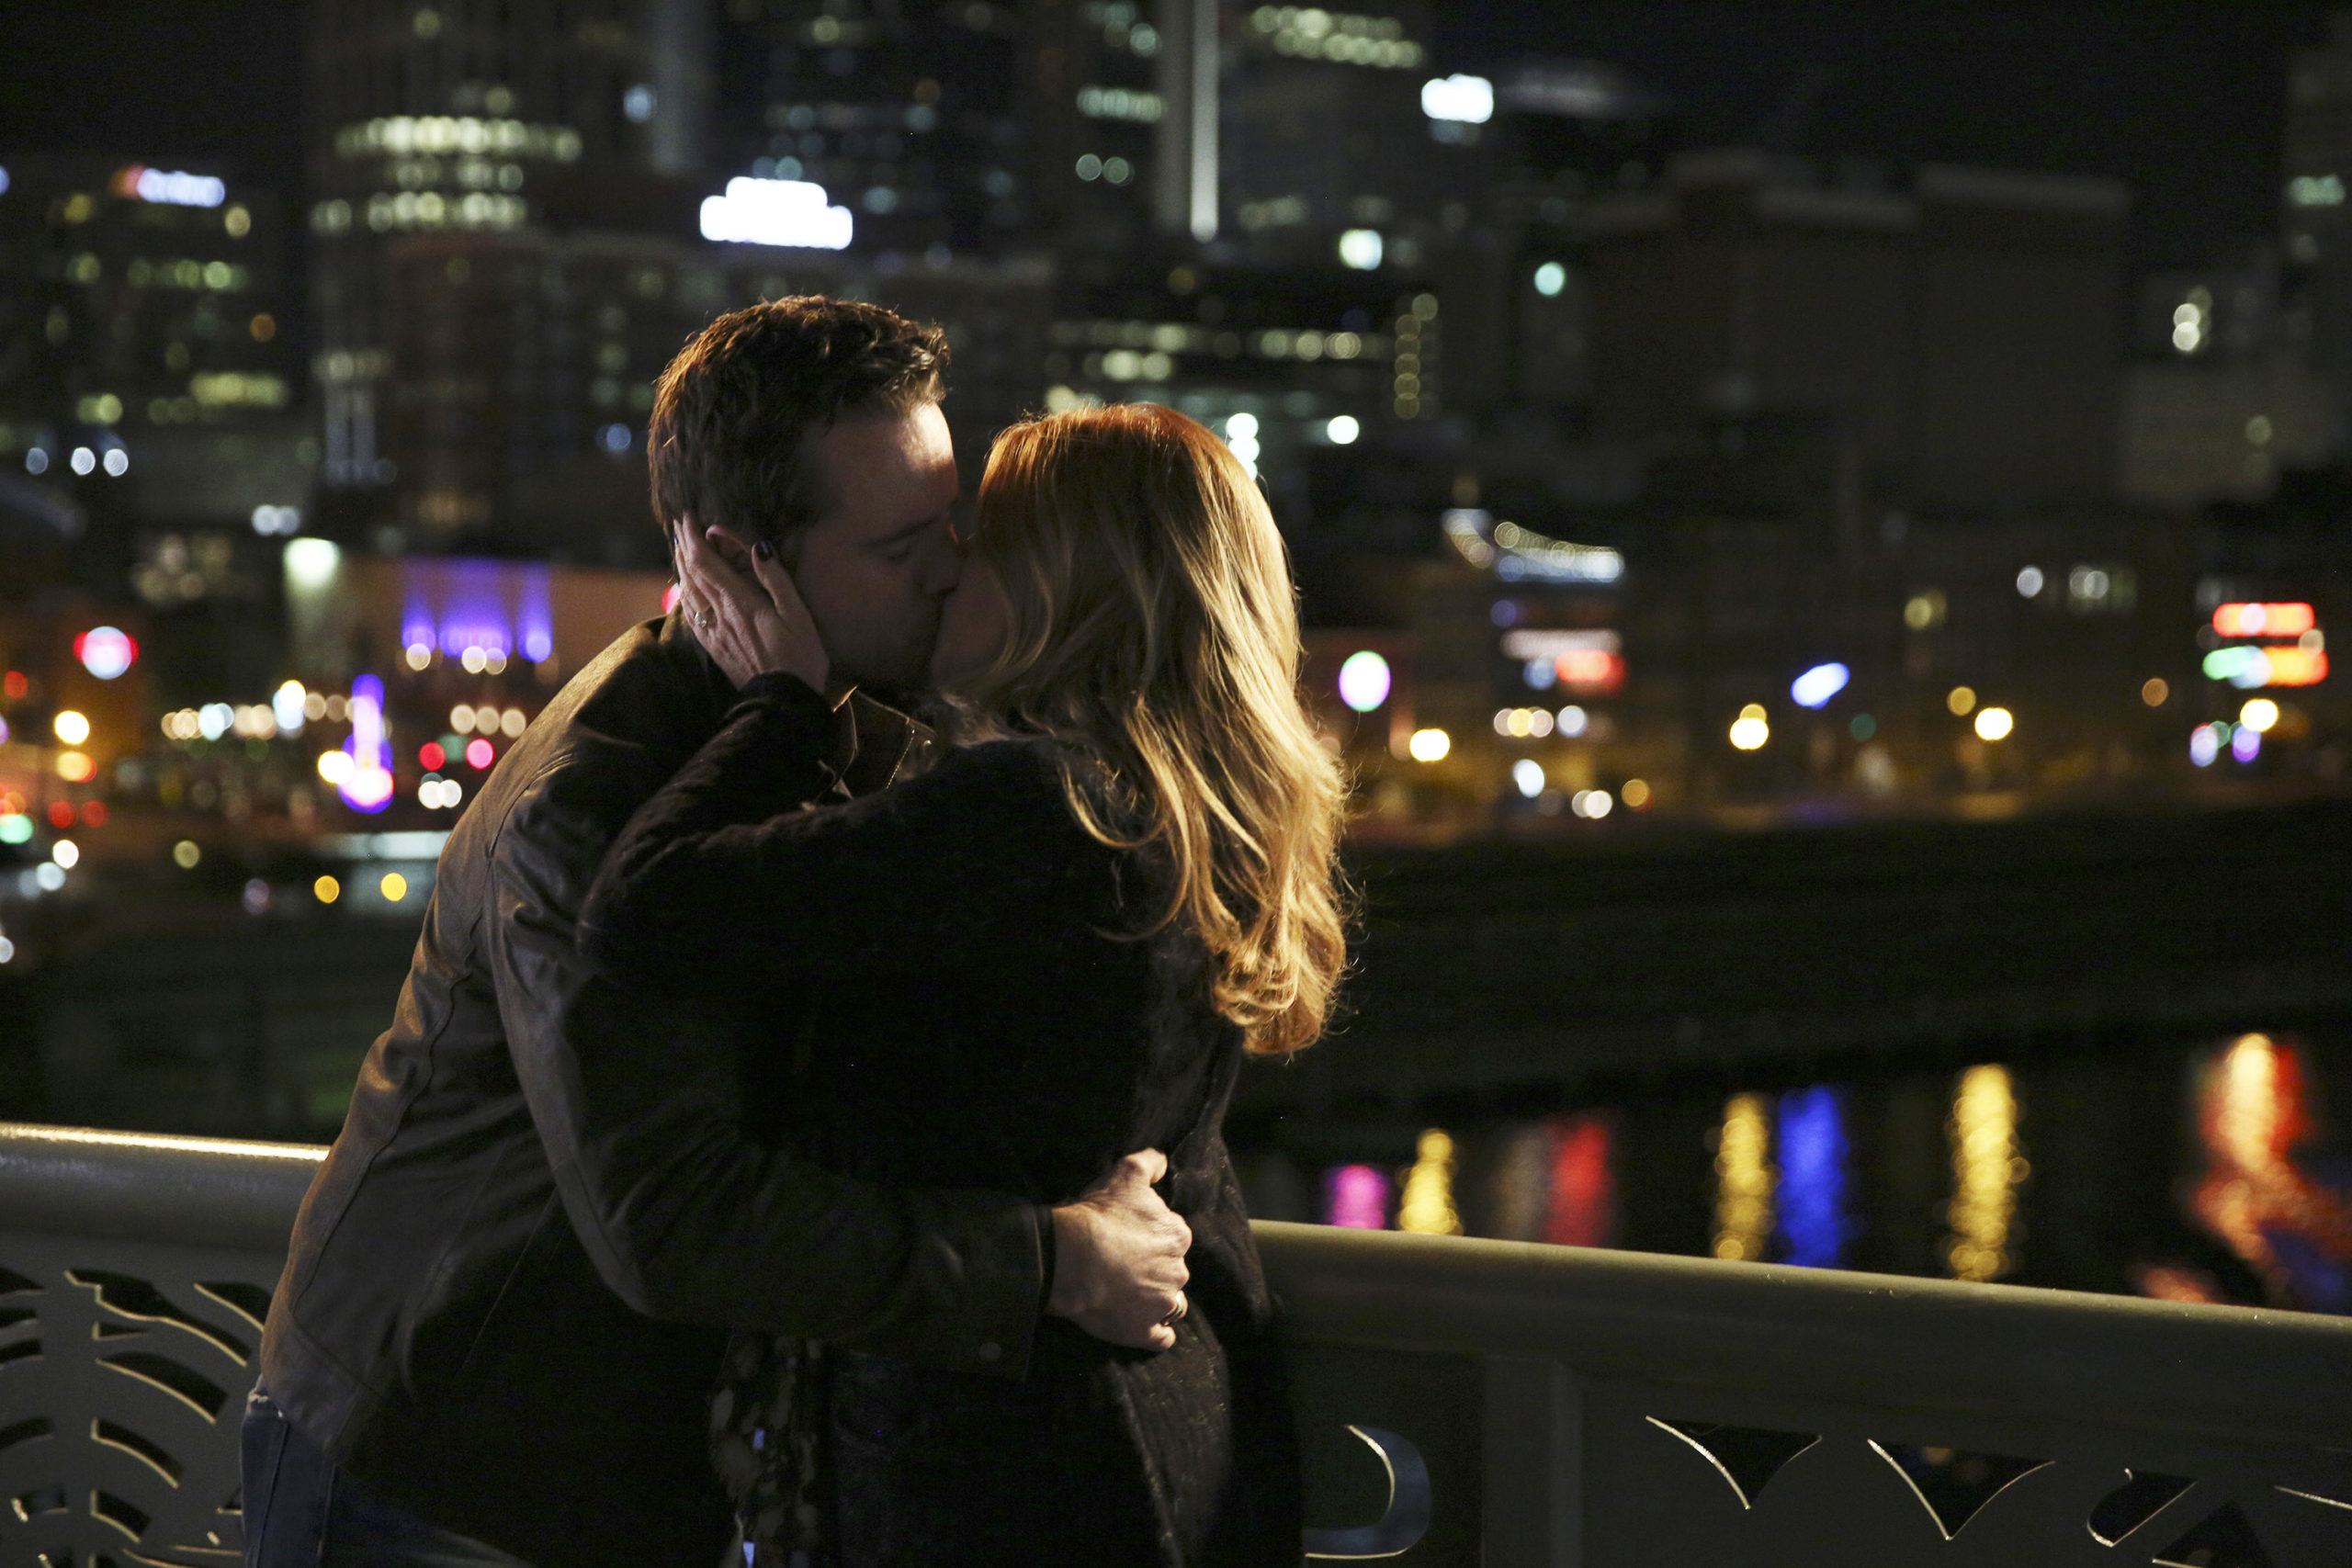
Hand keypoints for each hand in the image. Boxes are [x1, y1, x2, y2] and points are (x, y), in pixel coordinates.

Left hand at [673, 517, 828, 692]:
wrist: (783, 700)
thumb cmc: (799, 656)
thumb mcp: (797, 614)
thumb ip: (775, 578)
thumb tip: (757, 547)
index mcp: (739, 601)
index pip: (706, 562)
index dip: (694, 537)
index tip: (689, 517)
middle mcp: (719, 614)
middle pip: (692, 573)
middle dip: (684, 545)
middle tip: (681, 525)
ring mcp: (713, 631)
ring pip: (688, 591)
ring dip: (682, 566)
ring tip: (680, 548)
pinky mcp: (714, 646)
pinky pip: (692, 613)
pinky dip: (686, 592)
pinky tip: (687, 588)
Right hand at [1049, 1150, 1191, 1350]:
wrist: (1074, 1258)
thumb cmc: (1099, 1214)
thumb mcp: (1125, 1174)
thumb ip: (1150, 1163)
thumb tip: (1162, 1162)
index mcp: (1177, 1236)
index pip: (1173, 1237)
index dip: (1152, 1237)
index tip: (1130, 1237)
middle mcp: (1178, 1271)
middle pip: (1172, 1270)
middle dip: (1154, 1268)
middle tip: (1123, 1264)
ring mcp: (1162, 1304)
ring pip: (1171, 1303)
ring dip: (1157, 1299)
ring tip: (1131, 1294)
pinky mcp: (1145, 1331)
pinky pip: (1162, 1337)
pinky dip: (1156, 1333)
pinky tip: (1141, 1325)